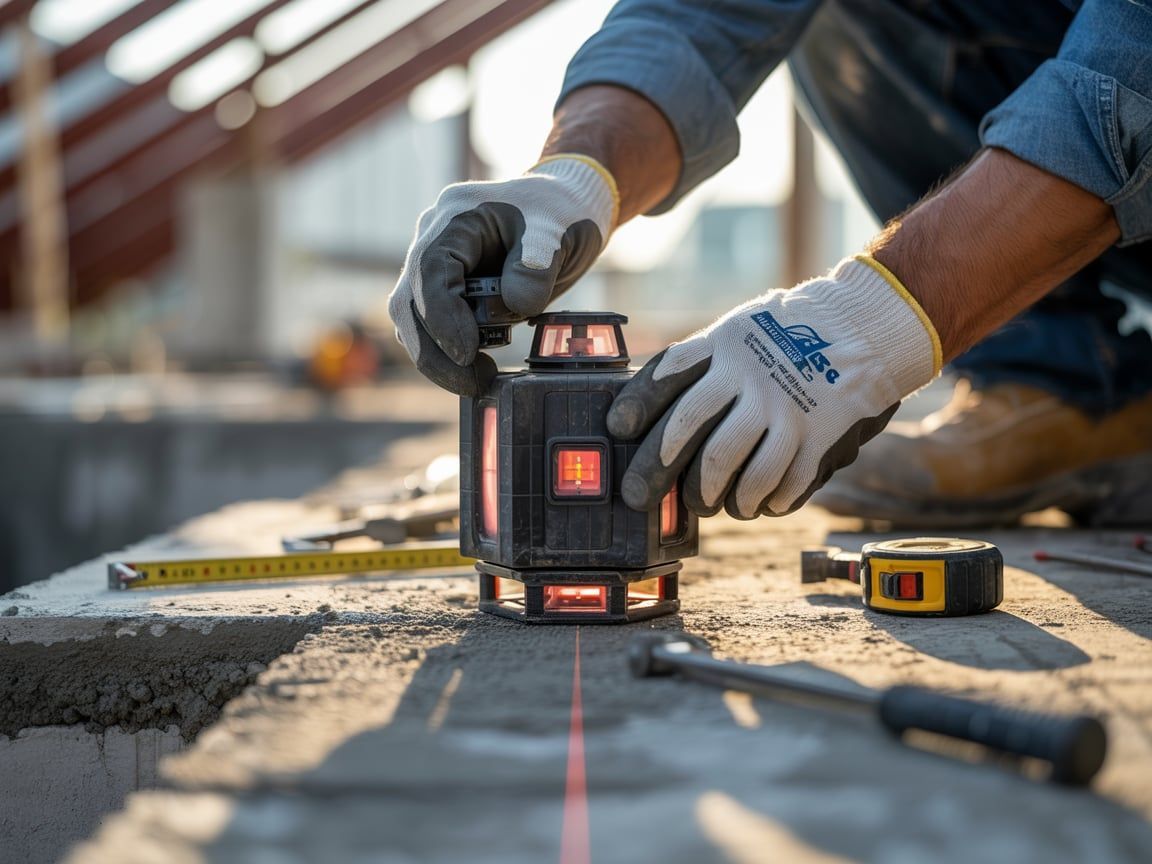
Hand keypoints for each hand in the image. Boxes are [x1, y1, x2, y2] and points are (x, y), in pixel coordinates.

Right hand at [387, 156, 617, 394]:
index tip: (467, 352)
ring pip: (414, 321)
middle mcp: (435, 241)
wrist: (563, 210)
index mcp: (456, 217)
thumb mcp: (556, 234)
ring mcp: (438, 267)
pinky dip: (450, 353)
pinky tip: (479, 369)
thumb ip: (535, 268)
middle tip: (471, 381)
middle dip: (433, 350)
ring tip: (480, 379)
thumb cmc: (559, 214)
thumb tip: (514, 305)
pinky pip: (434, 327)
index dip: (442, 316)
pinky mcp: (448, 290)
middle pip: (409, 302)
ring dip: (438, 358)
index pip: (430, 270)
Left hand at [607, 256, 941, 517]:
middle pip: (686, 432)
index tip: (617, 430)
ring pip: (726, 467)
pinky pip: (777, 484)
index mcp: (724, 349)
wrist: (865, 332)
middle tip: (639, 498)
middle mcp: (748, 379)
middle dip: (654, 473)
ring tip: (708, 504)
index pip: (667, 377)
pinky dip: (760, 502)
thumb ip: (697, 367)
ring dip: (707, 496)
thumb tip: (644, 416)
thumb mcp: (736, 333)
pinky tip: (757, 504)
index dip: (637, 406)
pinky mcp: (816, 437)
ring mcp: (782, 409)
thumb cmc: (785, 339)